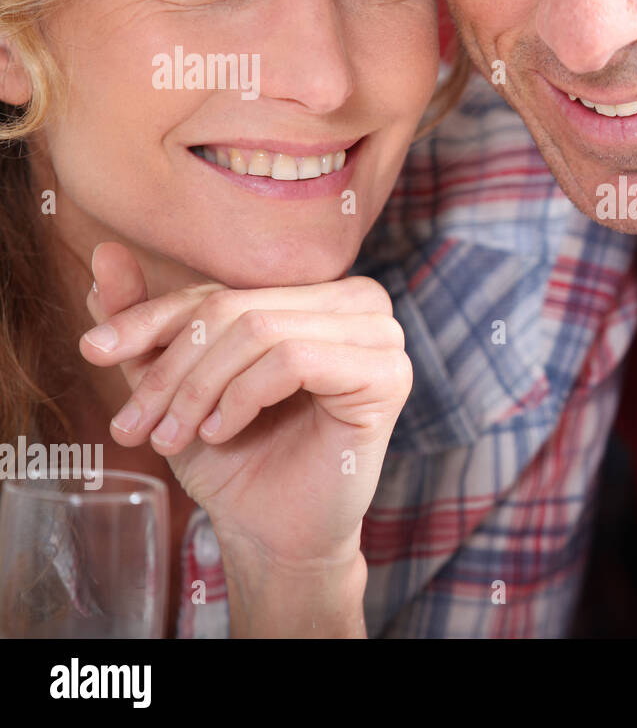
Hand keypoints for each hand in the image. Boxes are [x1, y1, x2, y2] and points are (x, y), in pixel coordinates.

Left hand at [80, 242, 411, 632]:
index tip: (93, 351)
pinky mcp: (389, 375)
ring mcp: (382, 336)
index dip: (151, 319)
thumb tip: (105, 255)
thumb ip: (149, 320)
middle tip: (136, 424)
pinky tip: (223, 432)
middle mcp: (359, 303)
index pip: (222, 288)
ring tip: (176, 436)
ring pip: (262, 329)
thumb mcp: (178, 383)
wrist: (273, 534)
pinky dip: (243, 398)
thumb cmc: (237, 457)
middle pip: (239, 306)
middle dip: (175, 368)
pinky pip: (294, 359)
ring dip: (201, 388)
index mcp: (317, 294)